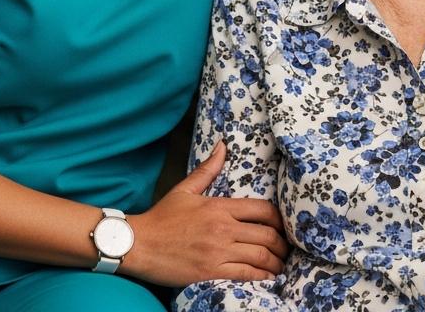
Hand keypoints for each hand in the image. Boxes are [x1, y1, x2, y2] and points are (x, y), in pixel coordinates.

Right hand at [122, 143, 288, 286]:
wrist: (138, 244)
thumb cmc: (161, 218)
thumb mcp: (184, 190)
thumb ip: (207, 170)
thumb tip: (222, 146)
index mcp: (218, 207)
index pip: (261, 210)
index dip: (279, 219)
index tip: (283, 226)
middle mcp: (222, 228)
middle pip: (266, 235)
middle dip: (281, 244)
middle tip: (286, 249)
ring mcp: (218, 252)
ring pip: (260, 256)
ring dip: (275, 262)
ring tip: (280, 266)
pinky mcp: (211, 272)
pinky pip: (246, 274)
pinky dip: (262, 276)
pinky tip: (268, 278)